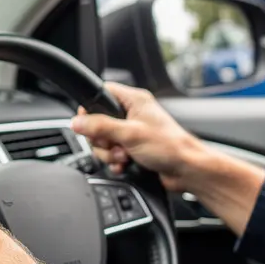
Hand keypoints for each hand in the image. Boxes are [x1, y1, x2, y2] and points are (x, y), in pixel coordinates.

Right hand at [71, 82, 205, 191]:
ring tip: (124, 156)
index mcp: (134, 101)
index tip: (88, 123)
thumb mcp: (130, 134)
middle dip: (102, 139)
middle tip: (113, 144)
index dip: (91, 107)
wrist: (186, 170)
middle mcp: (133, 114)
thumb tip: (78, 122)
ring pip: (104, 141)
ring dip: (109, 153)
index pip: (103, 93)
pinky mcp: (133, 149)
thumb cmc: (170, 146)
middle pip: (98, 121)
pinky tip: (124, 165)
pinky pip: (113, 153)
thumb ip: (101, 126)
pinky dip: (115, 161)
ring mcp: (132, 132)